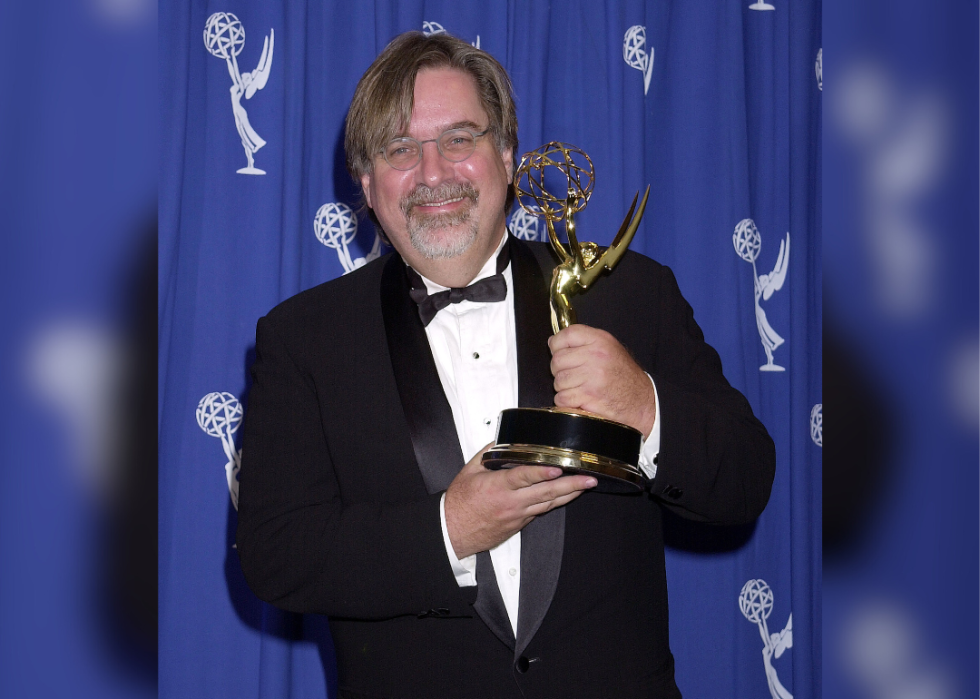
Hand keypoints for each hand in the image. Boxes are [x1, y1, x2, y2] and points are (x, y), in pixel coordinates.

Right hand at [445, 443, 596, 558]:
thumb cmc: (460, 502)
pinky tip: (567, 495)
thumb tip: (502, 438)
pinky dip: (556, 501)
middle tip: (589, 478)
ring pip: (549, 503)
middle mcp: (511, 503)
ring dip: (570, 494)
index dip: (542, 473)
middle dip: (571, 485)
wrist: (453, 532)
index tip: (558, 469)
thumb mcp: (469, 471)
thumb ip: (488, 453)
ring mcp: (518, 515)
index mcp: (497, 487)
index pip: (523, 477)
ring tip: (587, 485)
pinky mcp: (520, 523)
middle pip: (546, 493)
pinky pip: (542, 510)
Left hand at [548, 324, 656, 435]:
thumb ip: (583, 341)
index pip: (567, 335)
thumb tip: (553, 342)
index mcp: (601, 341)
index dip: (557, 344)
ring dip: (564, 387)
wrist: (641, 401)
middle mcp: (596, 356)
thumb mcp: (609, 348)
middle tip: (573, 375)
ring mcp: (592, 377)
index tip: (558, 351)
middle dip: (560, 370)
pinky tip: (580, 398)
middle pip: (557, 360)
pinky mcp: (589, 396)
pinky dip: (567, 401)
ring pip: (558, 381)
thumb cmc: (623, 375)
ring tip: (580, 387)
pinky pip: (562, 398)